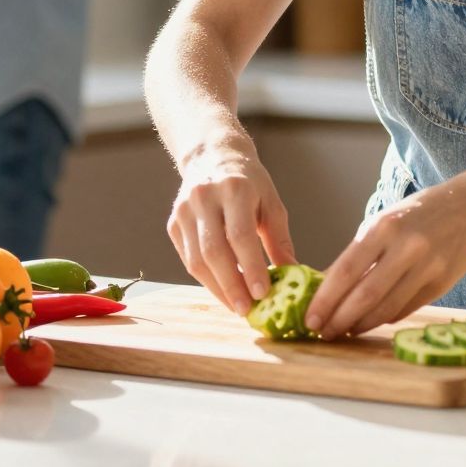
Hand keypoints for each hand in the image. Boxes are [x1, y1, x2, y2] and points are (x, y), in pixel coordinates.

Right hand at [167, 143, 296, 314]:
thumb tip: (292, 274)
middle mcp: (204, 198)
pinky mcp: (173, 224)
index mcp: (234, 189)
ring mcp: (184, 211)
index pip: (240, 235)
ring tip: (237, 305)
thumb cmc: (249, 182)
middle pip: (214, 250)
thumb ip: (280, 239)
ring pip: (196, 259)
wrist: (213, 156)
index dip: (251, 267)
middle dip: (231, 285)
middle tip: (247, 310)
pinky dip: (206, 279)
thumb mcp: (272, 203)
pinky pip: (188, 259)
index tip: (262, 293)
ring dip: (217, 288)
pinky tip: (223, 290)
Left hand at [304, 183, 465, 339]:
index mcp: (384, 226)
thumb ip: (357, 254)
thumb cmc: (418, 213)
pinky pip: (406, 310)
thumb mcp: (384, 221)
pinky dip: (384, 319)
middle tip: (322, 332)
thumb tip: (324, 286)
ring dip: (360, 325)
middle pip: (365, 295)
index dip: (325, 299)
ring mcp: (427, 267)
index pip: (346, 270)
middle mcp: (406, 247)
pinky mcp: (442, 284)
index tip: (310, 318)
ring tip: (344, 331)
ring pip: (386, 309)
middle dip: (339, 319)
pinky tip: (370, 322)